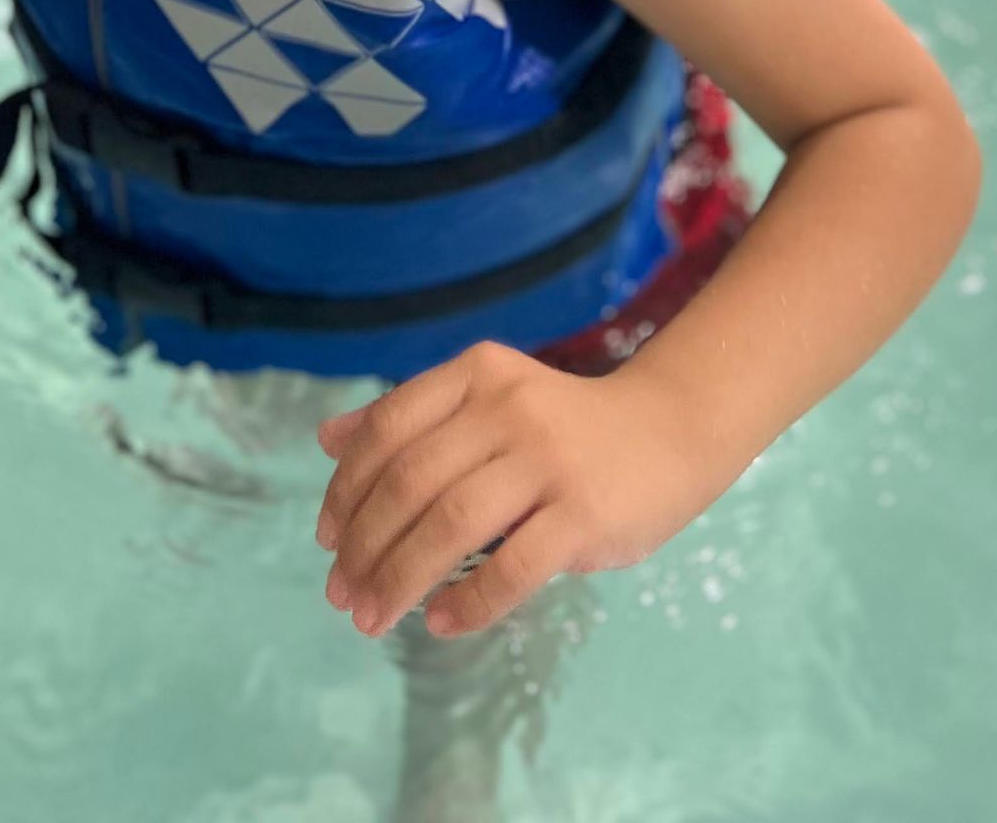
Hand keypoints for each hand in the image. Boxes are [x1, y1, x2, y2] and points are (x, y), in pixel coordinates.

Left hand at [314, 339, 719, 639]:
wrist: (671, 430)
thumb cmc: (565, 426)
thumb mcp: (488, 401)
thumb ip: (412, 417)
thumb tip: (326, 438)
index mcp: (477, 374)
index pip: (387, 428)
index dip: (345, 489)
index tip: (325, 539)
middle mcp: (508, 407)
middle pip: (409, 481)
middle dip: (363, 546)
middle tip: (342, 595)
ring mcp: (548, 459)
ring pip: (450, 525)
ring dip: (399, 579)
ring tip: (373, 617)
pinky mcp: (583, 513)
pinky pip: (511, 567)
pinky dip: (467, 602)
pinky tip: (440, 622)